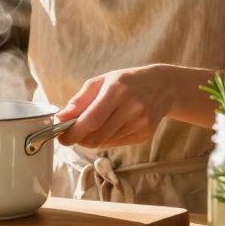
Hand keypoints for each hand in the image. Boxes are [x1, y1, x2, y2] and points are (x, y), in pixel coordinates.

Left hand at [54, 65, 173, 148]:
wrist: (163, 87)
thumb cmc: (126, 82)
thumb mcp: (101, 82)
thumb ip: (80, 100)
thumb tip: (61, 117)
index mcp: (117, 91)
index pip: (92, 120)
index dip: (74, 132)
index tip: (61, 137)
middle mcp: (131, 108)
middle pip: (97, 137)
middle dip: (79, 140)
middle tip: (71, 135)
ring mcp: (140, 123)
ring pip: (105, 143)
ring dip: (92, 139)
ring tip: (93, 126)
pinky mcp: (145, 134)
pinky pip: (116, 144)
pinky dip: (106, 139)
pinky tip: (110, 126)